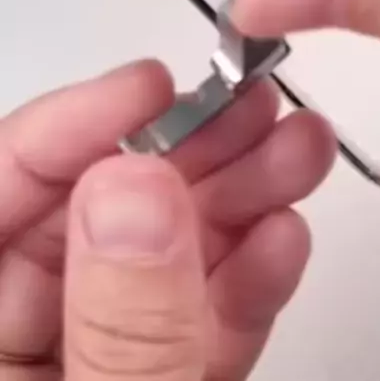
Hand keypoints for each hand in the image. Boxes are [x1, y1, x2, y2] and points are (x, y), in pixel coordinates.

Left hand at [0, 61, 333, 379]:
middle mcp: (27, 350)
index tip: (152, 87)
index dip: (71, 127)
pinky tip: (280, 235)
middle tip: (246, 107)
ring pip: (154, 259)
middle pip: (90, 216)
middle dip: (182, 152)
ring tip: (292, 152)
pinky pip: (192, 321)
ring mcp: (94, 367)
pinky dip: (243, 277)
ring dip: (234, 200)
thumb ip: (125, 328)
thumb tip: (137, 193)